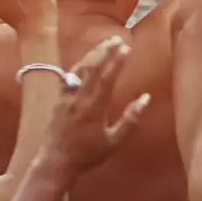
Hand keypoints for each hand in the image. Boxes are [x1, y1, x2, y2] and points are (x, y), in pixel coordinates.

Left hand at [45, 36, 146, 171]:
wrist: (56, 161)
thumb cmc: (88, 154)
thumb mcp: (114, 142)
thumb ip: (131, 119)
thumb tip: (146, 98)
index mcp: (94, 108)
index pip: (107, 78)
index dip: (117, 62)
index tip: (127, 48)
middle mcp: (79, 98)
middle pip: (92, 68)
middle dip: (105, 51)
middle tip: (118, 39)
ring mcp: (66, 97)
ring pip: (79, 69)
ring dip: (92, 54)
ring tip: (104, 43)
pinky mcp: (59, 100)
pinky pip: (69, 77)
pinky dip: (78, 65)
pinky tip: (85, 60)